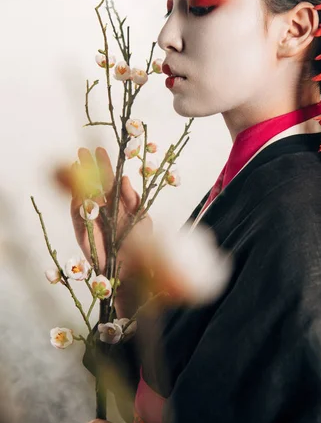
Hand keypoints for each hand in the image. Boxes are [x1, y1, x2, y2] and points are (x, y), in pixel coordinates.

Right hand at [70, 147, 152, 281]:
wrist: (134, 272)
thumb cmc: (142, 248)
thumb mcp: (143, 219)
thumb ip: (134, 200)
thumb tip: (125, 180)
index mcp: (120, 204)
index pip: (110, 181)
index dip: (105, 166)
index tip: (100, 150)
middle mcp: (105, 209)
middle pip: (93, 184)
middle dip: (88, 167)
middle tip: (83, 150)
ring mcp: (93, 219)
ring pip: (82, 195)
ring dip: (78, 179)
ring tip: (76, 163)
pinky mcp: (83, 231)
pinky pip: (77, 213)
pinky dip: (76, 199)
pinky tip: (76, 186)